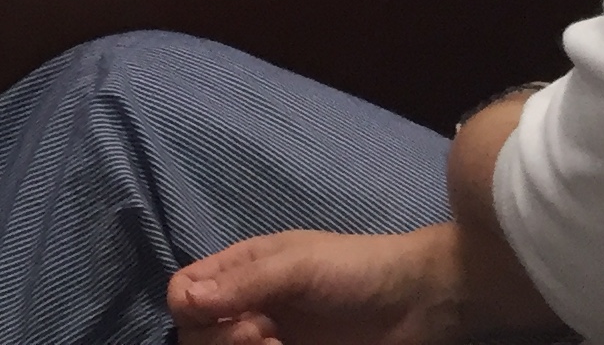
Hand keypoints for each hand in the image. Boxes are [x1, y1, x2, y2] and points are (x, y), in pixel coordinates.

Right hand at [168, 227, 470, 344]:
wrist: (419, 303)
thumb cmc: (357, 270)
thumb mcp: (298, 266)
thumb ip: (243, 283)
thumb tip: (184, 303)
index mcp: (241, 271)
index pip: (184, 293)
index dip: (192, 310)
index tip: (232, 315)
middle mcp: (247, 307)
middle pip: (196, 335)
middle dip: (222, 341)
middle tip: (266, 336)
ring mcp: (269, 340)